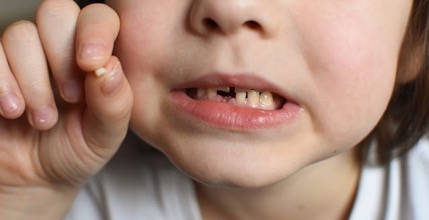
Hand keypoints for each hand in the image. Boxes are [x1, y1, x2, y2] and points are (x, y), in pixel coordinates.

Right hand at [0, 0, 132, 217]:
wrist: (35, 180)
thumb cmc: (76, 151)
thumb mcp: (105, 136)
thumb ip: (115, 103)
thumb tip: (109, 65)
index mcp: (93, 56)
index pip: (97, 18)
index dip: (95, 31)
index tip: (91, 64)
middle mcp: (57, 48)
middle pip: (56, 13)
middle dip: (62, 55)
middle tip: (71, 97)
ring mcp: (21, 56)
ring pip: (20, 33)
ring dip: (33, 80)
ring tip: (43, 120)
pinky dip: (1, 81)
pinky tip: (12, 110)